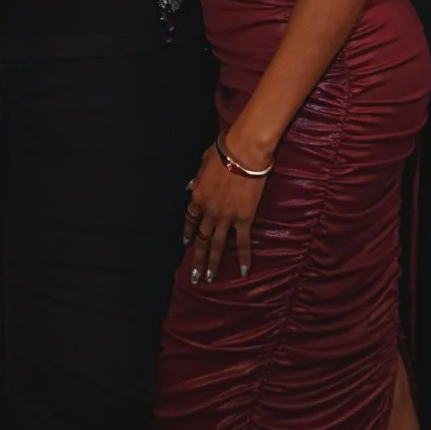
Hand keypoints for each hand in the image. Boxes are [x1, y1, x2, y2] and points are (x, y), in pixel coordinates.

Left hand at [184, 140, 269, 284]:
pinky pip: (242, 241)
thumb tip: (190, 186)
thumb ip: (196, 178)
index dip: (188, 232)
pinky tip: (244, 271)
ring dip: (212, 262)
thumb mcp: (202, 162)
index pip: (190, 219)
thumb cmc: (223, 152)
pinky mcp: (244, 219)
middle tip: (194, 275)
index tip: (186, 243)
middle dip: (197, 258)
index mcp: (197, 197)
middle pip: (201, 238)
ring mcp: (225, 217)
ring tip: (209, 278)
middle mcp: (208, 211)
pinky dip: (243, 257)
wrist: (243, 153)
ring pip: (217, 245)